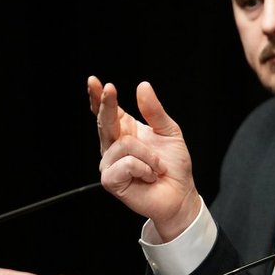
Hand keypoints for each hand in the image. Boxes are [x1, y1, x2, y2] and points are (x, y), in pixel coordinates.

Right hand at [89, 76, 199, 240]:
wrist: (181, 193)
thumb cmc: (174, 165)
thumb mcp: (169, 132)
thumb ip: (155, 111)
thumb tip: (142, 86)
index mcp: (125, 132)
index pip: (107, 112)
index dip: (98, 97)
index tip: (94, 81)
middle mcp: (113, 146)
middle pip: (105, 121)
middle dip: (107, 104)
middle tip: (110, 89)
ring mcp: (109, 164)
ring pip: (124, 145)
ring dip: (149, 155)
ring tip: (157, 167)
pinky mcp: (110, 181)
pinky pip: (127, 164)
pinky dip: (144, 168)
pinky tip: (150, 177)